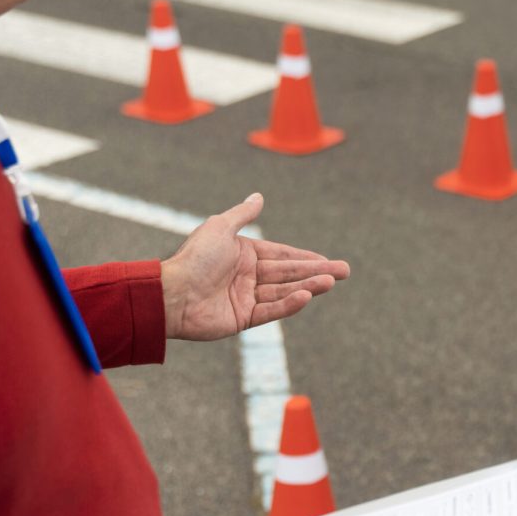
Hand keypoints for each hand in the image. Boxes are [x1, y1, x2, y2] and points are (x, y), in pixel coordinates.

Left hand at [160, 193, 349, 340]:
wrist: (171, 294)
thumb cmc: (193, 259)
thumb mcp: (219, 228)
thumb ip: (242, 215)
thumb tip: (259, 197)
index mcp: (243, 255)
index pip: (282, 255)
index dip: (306, 257)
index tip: (328, 260)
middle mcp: (247, 276)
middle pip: (289, 273)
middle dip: (317, 272)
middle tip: (345, 271)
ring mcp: (246, 298)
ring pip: (284, 291)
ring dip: (309, 286)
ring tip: (332, 282)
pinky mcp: (243, 318)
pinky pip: (271, 310)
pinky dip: (289, 304)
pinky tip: (307, 296)